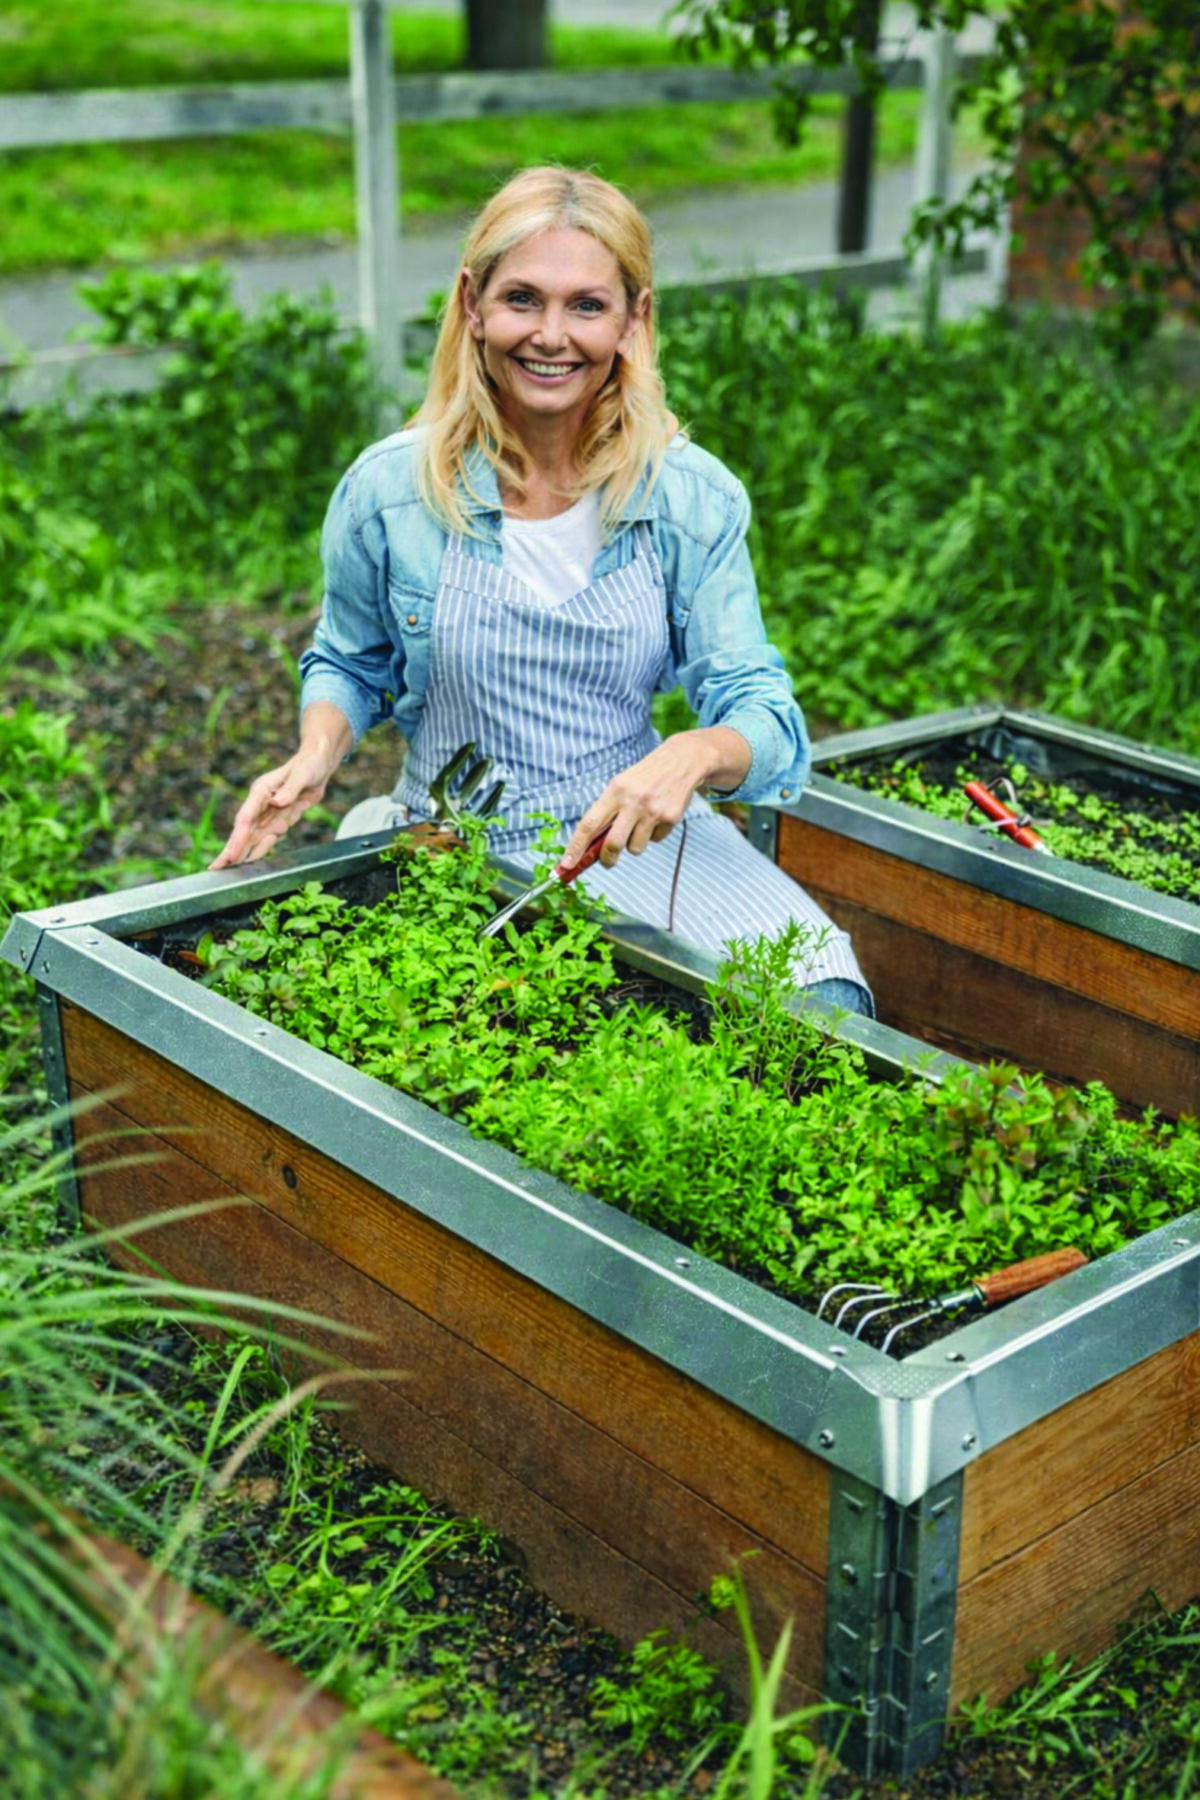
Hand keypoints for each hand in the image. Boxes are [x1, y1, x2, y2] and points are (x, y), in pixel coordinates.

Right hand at [210, 745, 339, 869]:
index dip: (238, 837)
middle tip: (216, 868)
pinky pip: (268, 839)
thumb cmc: (309, 764)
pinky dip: (259, 850)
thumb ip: (290, 788)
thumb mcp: (302, 774)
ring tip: (226, 871)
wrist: (319, 764)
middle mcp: (261, 804)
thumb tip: (277, 802)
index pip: (245, 818)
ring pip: (252, 838)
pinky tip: (249, 863)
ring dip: (241, 854)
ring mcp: (270, 814)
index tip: (231, 854)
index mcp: (261, 791)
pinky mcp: (280, 820)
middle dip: (230, 850)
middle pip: (243, 831)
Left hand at [559, 727, 750, 870]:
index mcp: (614, 791)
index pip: (589, 824)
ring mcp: (653, 811)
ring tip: (639, 825)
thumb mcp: (621, 786)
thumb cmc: (643, 777)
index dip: (575, 847)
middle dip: (607, 859)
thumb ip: (607, 812)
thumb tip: (591, 846)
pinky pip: (655, 841)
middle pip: (613, 844)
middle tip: (607, 861)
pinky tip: (657, 817)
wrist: (680, 761)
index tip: (566, 864)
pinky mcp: (670, 818)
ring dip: (633, 844)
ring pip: (635, 848)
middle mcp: (633, 801)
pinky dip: (652, 835)